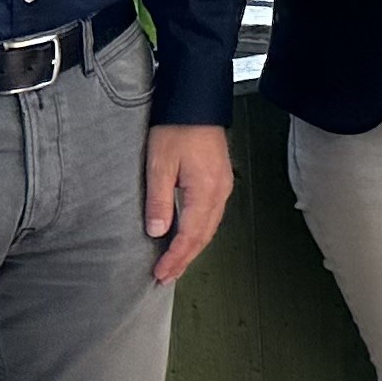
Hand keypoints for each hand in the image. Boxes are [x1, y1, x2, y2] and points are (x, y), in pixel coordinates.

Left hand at [144, 125, 234, 284]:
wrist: (196, 103)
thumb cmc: (177, 130)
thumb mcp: (160, 165)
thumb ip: (159, 200)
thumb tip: (158, 232)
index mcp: (205, 190)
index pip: (191, 234)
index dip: (176, 257)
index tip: (161, 273)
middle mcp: (219, 192)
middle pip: (204, 236)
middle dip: (185, 259)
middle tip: (166, 277)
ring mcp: (223, 187)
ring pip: (210, 228)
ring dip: (192, 248)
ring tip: (175, 264)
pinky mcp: (220, 181)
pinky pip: (212, 215)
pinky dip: (199, 233)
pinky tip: (188, 237)